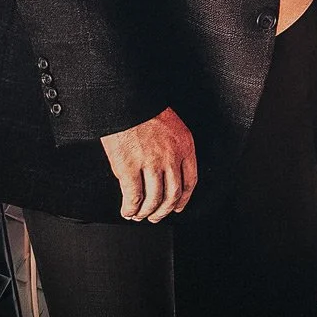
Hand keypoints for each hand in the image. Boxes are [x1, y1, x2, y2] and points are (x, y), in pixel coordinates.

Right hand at [100, 107, 196, 222]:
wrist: (126, 100)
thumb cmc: (145, 109)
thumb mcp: (171, 126)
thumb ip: (173, 148)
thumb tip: (168, 171)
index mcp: (184, 146)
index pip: (190, 181)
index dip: (183, 199)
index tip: (178, 207)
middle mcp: (170, 157)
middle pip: (172, 195)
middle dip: (164, 211)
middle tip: (156, 217)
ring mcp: (150, 164)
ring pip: (153, 199)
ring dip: (146, 212)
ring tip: (139, 215)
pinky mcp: (128, 168)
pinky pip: (133, 197)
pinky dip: (130, 208)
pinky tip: (127, 210)